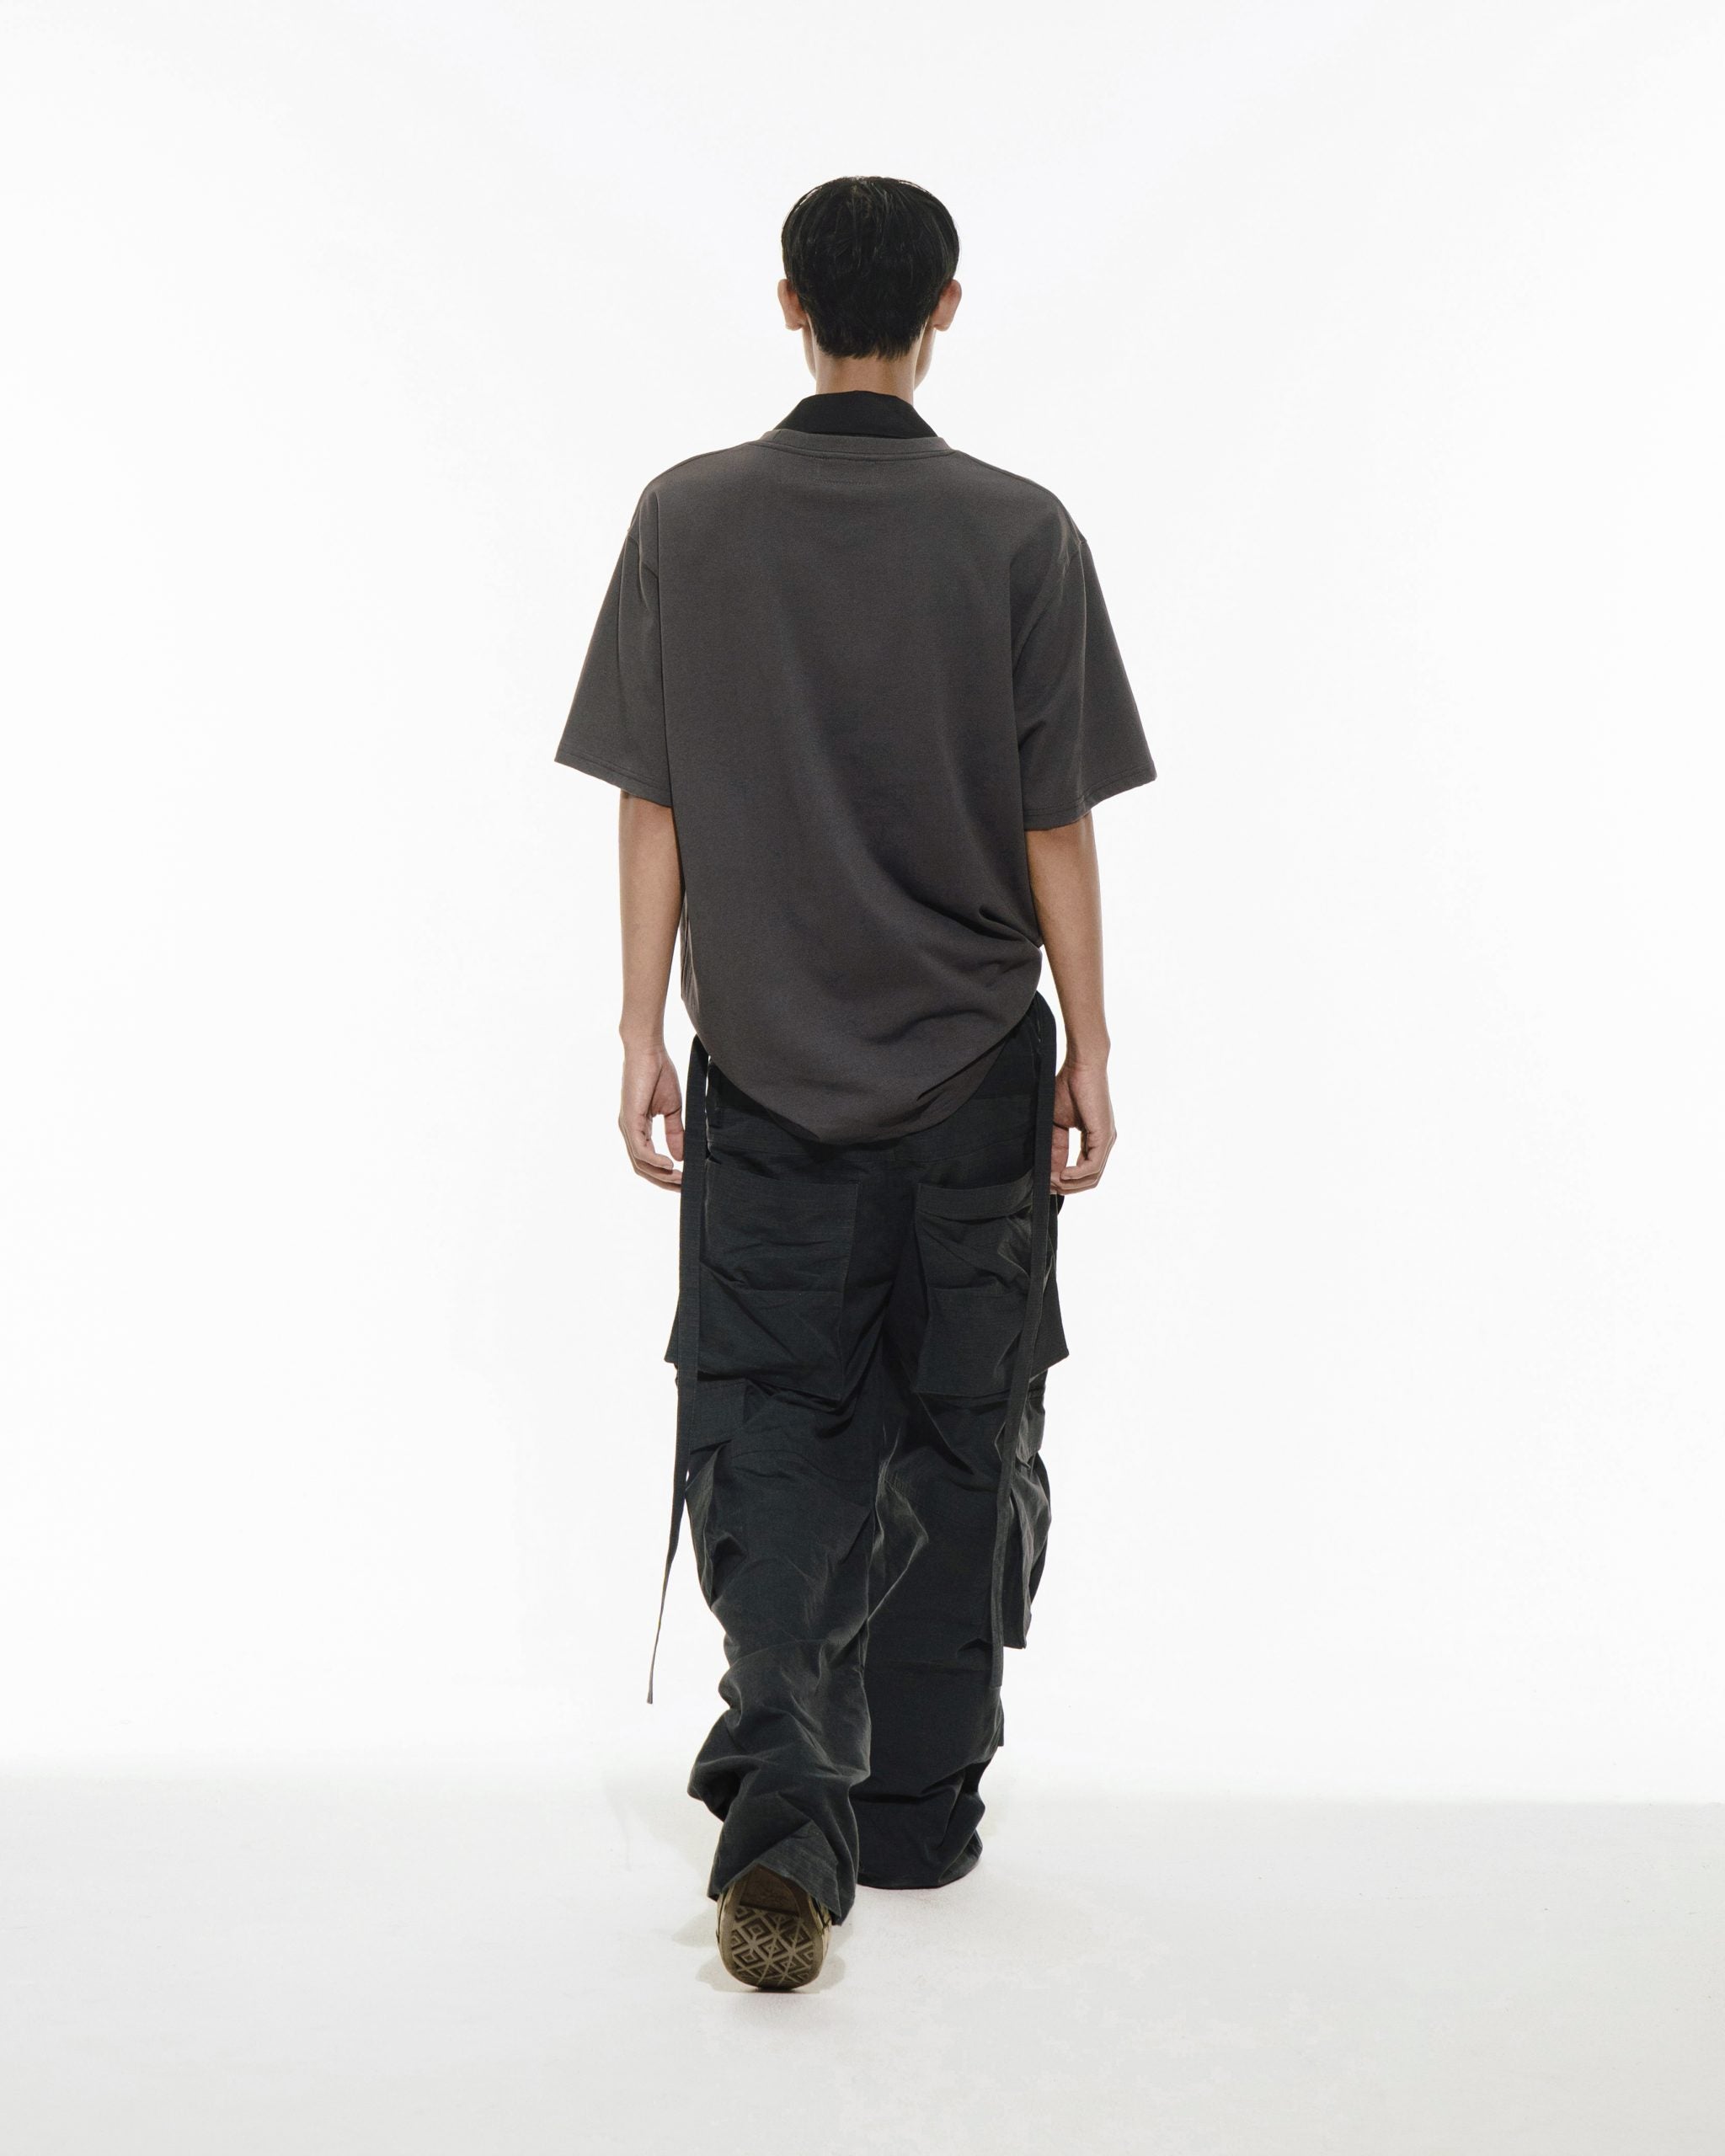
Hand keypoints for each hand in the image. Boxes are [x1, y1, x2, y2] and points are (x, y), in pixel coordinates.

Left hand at [619, 1042, 683, 1188]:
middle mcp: (629, 1131)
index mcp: (638, 1129)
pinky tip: (670, 1165)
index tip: (684, 1181)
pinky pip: (639, 1149)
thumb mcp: (672, 1109)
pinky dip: (654, 1160)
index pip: (648, 1161)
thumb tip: (681, 1157)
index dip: (665, 1175)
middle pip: (642, 1168)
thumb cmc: (659, 1074)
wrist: (649, 1051)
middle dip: (663, 1181)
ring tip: (680, 1179)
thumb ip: (675, 1133)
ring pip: (640, 1163)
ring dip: (661, 1175)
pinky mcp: (630, 1120)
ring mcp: (627, 1127)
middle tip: (683, 1188)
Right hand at [1050, 1057, 1115, 1192]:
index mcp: (1095, 1139)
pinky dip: (1076, 1174)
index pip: (1082, 1171)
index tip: (1044, 1183)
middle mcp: (1104, 1143)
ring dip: (1069, 1184)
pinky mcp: (1104, 1136)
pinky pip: (1092, 1166)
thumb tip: (1047, 1168)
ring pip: (1092, 1177)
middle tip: (1045, 1185)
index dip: (1063, 1182)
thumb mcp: (1056, 1122)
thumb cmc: (1067, 1087)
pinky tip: (1061, 1174)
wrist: (1080, 1065)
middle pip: (1089, 1180)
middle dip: (1066, 1187)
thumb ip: (1055, 1146)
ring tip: (1050, 1180)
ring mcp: (1106, 1140)